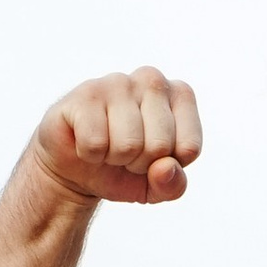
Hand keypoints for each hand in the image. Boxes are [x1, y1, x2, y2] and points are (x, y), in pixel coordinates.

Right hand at [30, 67, 202, 209]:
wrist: (77, 168)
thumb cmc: (124, 170)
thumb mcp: (157, 187)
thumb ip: (173, 184)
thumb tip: (165, 168)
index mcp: (180, 95)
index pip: (189, 147)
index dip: (167, 166)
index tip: (153, 157)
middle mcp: (152, 79)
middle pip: (159, 145)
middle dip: (140, 163)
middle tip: (126, 153)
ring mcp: (118, 82)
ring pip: (128, 145)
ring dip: (114, 158)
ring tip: (107, 145)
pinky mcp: (86, 93)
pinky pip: (95, 142)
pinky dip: (89, 154)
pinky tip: (86, 140)